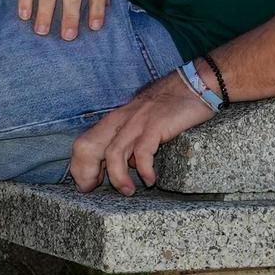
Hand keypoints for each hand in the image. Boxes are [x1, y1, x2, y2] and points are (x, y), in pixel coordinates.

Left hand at [68, 72, 214, 194]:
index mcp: (114, 120)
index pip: (83, 143)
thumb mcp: (141, 119)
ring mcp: (136, 122)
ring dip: (118, 178)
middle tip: (96, 191)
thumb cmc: (170, 105)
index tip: (86, 186)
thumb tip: (125, 165)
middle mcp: (120, 120)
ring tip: (129, 191)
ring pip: (113, 153)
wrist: (195, 83)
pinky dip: (144, 170)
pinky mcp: (156, 125)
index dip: (79, 167)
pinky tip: (151, 179)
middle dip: (86, 173)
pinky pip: (142, 152)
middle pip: (87, 147)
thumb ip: (129, 139)